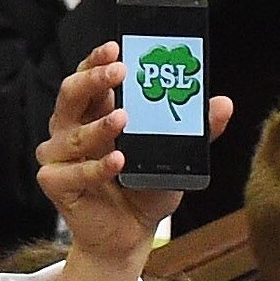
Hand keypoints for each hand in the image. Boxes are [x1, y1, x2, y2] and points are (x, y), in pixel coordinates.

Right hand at [37, 43, 233, 280]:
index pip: (88, 76)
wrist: (131, 234)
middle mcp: (70, 128)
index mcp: (93, 111)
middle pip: (71, 94)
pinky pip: (76, 172)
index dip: (97, 60)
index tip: (117, 47)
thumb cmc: (146, 188)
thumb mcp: (175, 155)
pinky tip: (118, 161)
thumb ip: (197, 130)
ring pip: (74, 133)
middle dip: (94, 79)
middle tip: (120, 71)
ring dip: (100, 126)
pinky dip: (98, 167)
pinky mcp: (55, 183)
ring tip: (123, 118)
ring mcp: (58, 155)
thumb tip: (224, 103)